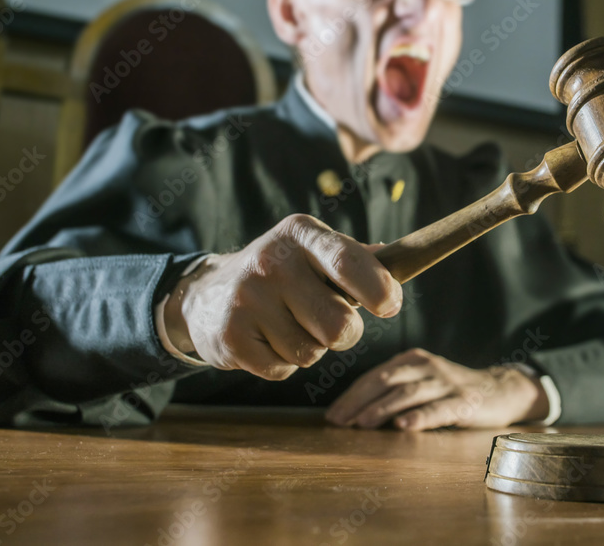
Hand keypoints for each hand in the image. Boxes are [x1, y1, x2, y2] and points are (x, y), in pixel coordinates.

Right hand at [163, 214, 401, 377]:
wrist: (205, 294)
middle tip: (327, 322)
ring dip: (310, 348)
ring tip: (287, 326)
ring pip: (312, 353)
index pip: (348, 261)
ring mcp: (247, 300)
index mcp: (300, 234)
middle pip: (339, 324)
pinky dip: (282, 364)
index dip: (378, 288)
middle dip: (344, 333)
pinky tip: (266, 340)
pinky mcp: (230, 338)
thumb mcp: (311, 250)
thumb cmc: (280, 274)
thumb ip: (354, 257)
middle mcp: (271, 262)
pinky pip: (283, 371)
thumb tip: (398, 256)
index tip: (391, 305)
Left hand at [324, 348, 548, 430]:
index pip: (374, 376)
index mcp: (412, 359)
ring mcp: (446, 382)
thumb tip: (353, 413)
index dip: (351, 395)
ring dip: (382, 408)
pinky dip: (420, 417)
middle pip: (386, 380)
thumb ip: (393, 390)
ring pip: (408, 393)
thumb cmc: (451, 390)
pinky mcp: (464, 401)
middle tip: (338, 422)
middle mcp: (426, 366)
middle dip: (358, 401)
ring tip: (361, 424)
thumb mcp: (421, 382)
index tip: (332, 415)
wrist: (500, 389)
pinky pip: (439, 409)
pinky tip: (403, 427)